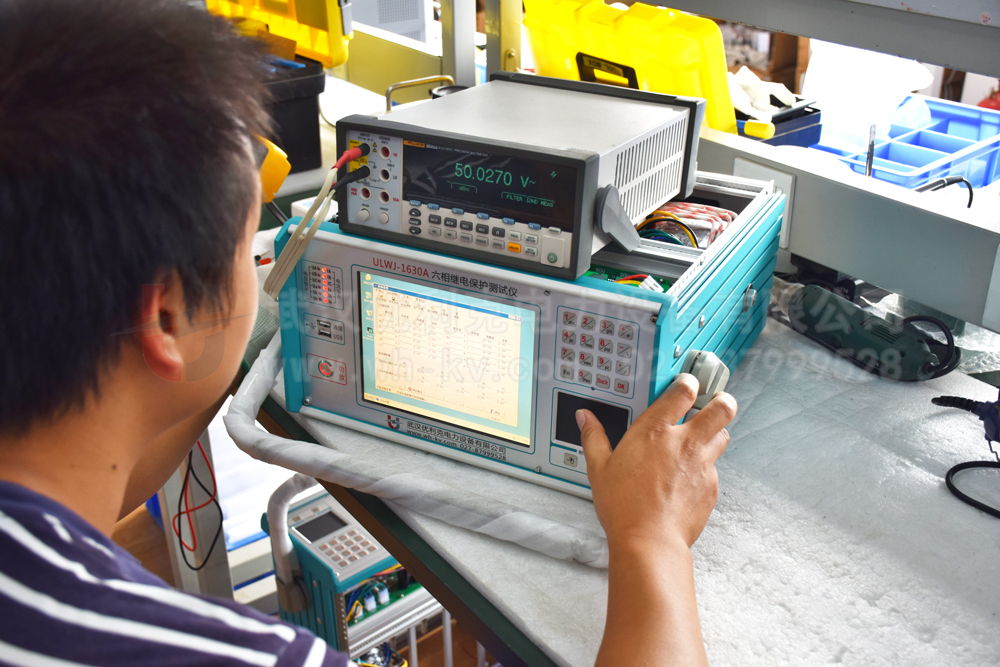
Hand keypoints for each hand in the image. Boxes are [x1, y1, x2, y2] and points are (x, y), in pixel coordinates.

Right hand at [578, 374, 735, 550]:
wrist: (649, 540)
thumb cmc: (623, 505)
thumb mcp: (599, 468)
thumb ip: (594, 437)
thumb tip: (585, 418)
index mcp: (655, 431)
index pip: (684, 392)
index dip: (689, 383)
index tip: (687, 384)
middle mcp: (684, 442)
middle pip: (722, 408)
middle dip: (722, 401)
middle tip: (716, 402)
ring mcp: (702, 465)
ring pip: (723, 436)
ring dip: (716, 433)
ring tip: (704, 438)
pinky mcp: (711, 487)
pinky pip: (716, 469)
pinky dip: (707, 468)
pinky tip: (691, 478)